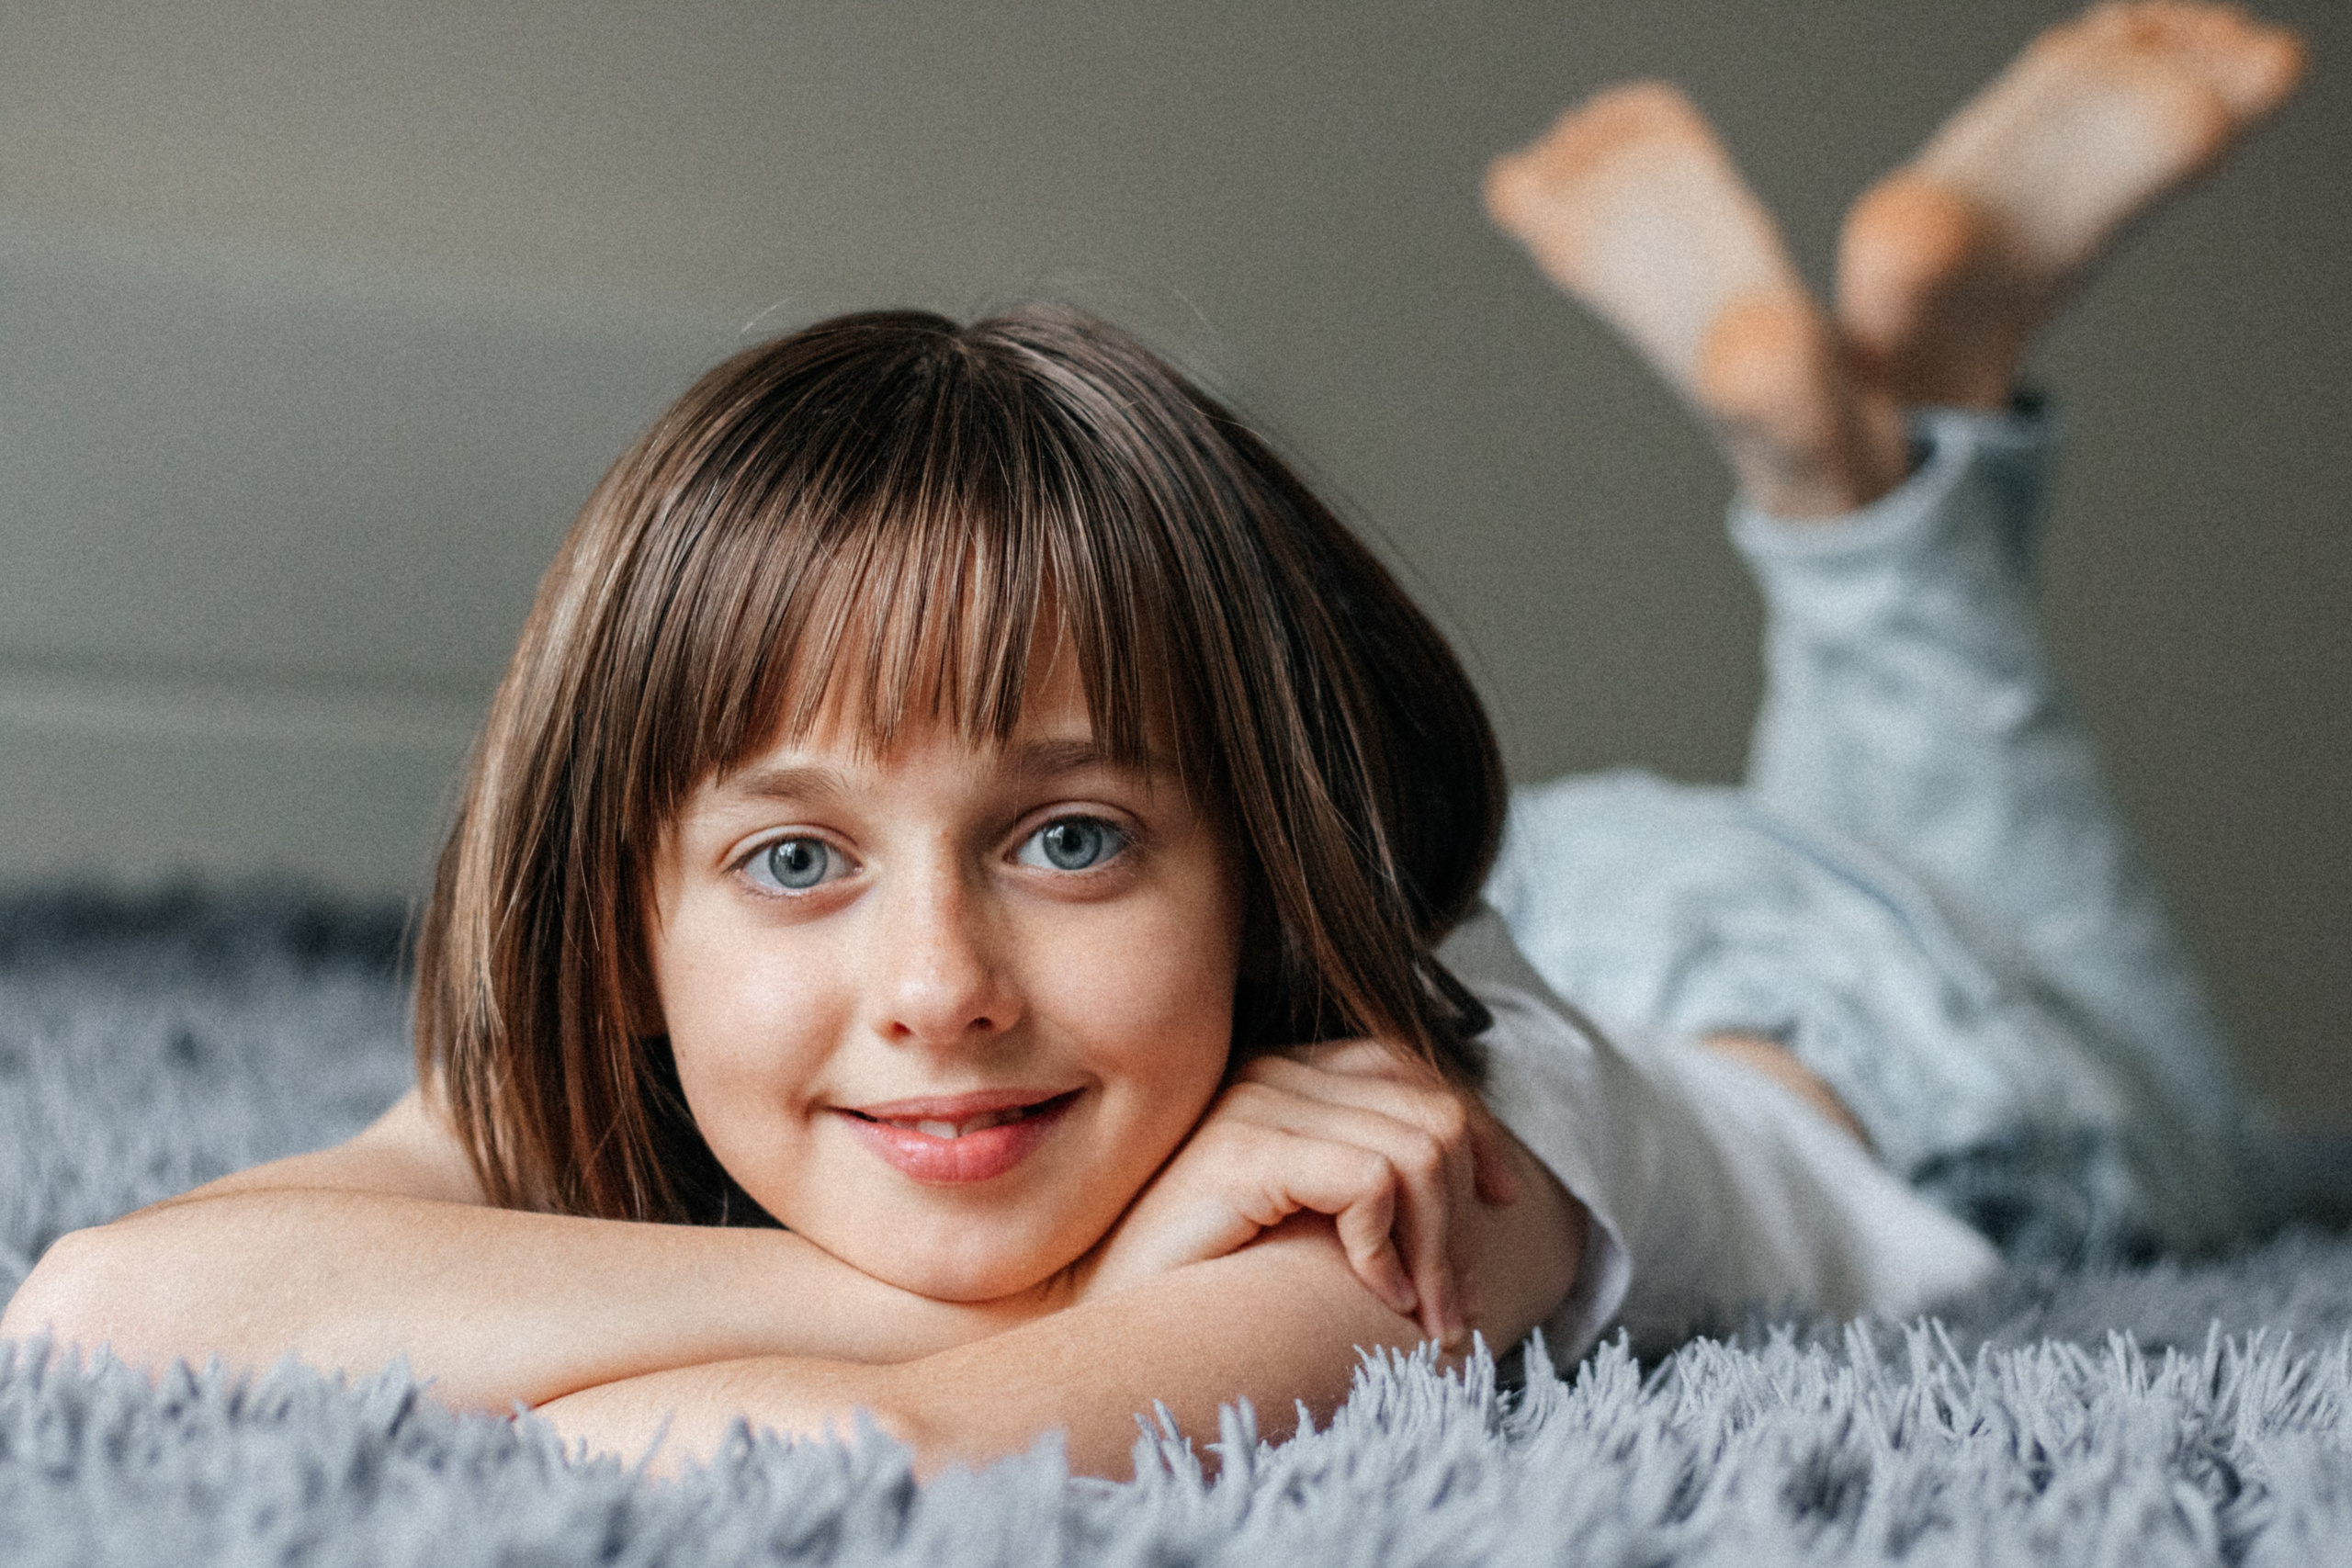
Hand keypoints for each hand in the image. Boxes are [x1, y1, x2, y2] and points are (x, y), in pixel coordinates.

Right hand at [1079, 1040, 1518, 1345]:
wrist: (1100, 1318)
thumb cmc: (1198, 1278)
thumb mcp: (1298, 1216)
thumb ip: (1358, 1180)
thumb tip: (1473, 1191)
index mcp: (1285, 1071)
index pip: (1411, 1069)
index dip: (1474, 1131)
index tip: (1501, 1201)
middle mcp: (1273, 1070)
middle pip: (1431, 1111)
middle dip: (1463, 1215)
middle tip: (1454, 1306)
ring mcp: (1255, 1102)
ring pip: (1418, 1149)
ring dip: (1437, 1248)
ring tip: (1424, 1315)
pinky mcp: (1243, 1149)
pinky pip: (1370, 1180)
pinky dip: (1391, 1247)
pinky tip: (1376, 1293)